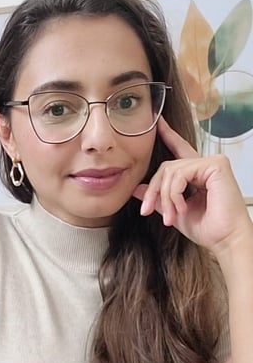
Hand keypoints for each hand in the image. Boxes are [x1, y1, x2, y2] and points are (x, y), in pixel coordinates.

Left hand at [133, 117, 250, 256]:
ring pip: (170, 171)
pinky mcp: (216, 165)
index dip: (168, 135)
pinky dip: (175, 193)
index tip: (157, 122)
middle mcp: (205, 165)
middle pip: (166, 167)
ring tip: (170, 218)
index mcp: (198, 174)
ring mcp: (212, 163)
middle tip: (146, 211)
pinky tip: (182, 208)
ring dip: (164, 197)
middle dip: (153, 191)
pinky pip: (181, 174)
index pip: (179, 150)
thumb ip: (158, 199)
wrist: (225, 240)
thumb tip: (137, 189)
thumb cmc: (208, 229)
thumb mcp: (175, 212)